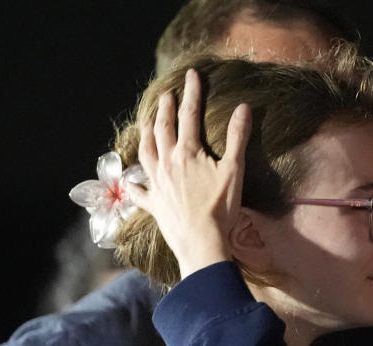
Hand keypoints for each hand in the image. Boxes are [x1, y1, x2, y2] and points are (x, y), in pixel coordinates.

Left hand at [126, 68, 251, 277]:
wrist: (201, 242)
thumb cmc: (220, 209)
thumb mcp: (234, 171)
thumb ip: (237, 138)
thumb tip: (243, 108)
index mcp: (188, 152)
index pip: (190, 115)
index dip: (192, 93)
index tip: (192, 75)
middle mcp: (167, 163)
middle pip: (163, 129)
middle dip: (165, 109)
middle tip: (165, 95)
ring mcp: (157, 183)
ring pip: (146, 152)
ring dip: (146, 135)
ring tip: (145, 123)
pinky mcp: (153, 204)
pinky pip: (139, 192)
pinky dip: (133, 185)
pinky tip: (129, 182)